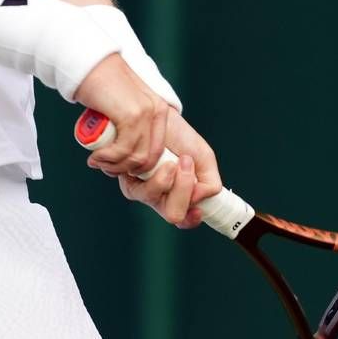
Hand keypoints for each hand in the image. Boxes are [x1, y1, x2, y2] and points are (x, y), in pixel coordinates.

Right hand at [71, 54, 172, 178]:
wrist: (90, 64)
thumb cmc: (102, 87)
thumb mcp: (125, 106)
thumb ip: (133, 123)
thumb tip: (129, 155)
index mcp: (160, 111)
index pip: (157, 152)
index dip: (138, 166)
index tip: (117, 166)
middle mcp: (158, 112)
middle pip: (149, 159)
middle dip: (126, 169)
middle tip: (105, 166)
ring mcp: (146, 113)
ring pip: (136, 158)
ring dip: (114, 165)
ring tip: (97, 161)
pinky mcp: (131, 115)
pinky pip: (123, 150)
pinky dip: (108, 158)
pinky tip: (95, 156)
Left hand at [115, 110, 221, 228]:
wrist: (159, 118)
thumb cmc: (181, 139)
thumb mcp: (203, 158)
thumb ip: (209, 182)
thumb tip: (198, 200)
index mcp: (179, 197)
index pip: (184, 220)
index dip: (192, 219)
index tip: (199, 209)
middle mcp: (159, 199)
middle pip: (173, 214)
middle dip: (184, 189)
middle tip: (186, 163)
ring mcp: (142, 192)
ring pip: (159, 200)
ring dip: (174, 178)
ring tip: (176, 158)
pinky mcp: (128, 183)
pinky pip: (146, 189)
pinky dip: (160, 172)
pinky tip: (162, 157)